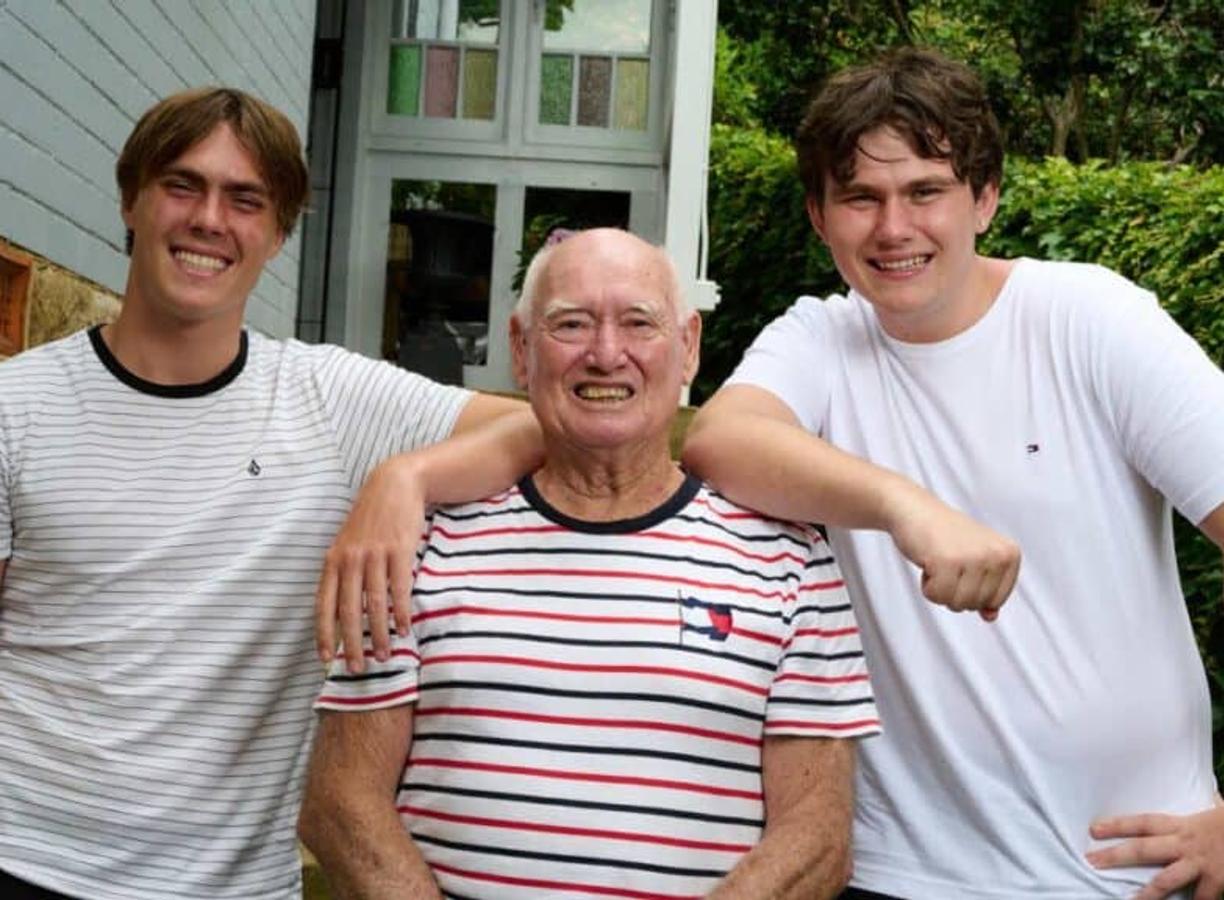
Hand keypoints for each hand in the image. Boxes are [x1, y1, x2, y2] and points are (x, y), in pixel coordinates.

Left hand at [315, 455, 426, 672]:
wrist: (394, 485)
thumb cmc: (370, 519)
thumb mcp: (347, 542)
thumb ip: (342, 571)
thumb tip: (339, 607)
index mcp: (333, 560)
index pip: (323, 605)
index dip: (323, 634)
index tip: (325, 659)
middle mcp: (350, 560)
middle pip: (348, 611)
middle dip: (351, 644)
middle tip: (356, 669)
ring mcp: (374, 555)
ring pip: (374, 604)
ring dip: (379, 635)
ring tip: (385, 656)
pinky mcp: (398, 551)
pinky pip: (399, 589)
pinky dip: (401, 612)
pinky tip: (404, 628)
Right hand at [883, 484, 1019, 620]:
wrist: (916, 510)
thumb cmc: (945, 536)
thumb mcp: (976, 561)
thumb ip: (987, 590)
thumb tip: (991, 617)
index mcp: (1009, 554)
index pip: (996, 600)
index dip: (973, 591)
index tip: (964, 567)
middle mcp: (996, 555)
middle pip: (976, 604)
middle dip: (954, 591)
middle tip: (947, 562)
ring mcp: (973, 558)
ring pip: (957, 604)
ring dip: (940, 589)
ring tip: (938, 562)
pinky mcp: (947, 562)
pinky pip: (937, 596)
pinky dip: (927, 587)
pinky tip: (928, 563)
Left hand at [1087, 804, 1223, 899]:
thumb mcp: (1215, 810)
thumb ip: (1202, 810)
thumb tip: (1207, 797)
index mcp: (1182, 825)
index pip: (1143, 822)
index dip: (1118, 824)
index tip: (1094, 829)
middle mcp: (1185, 843)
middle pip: (1144, 848)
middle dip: (1116, 855)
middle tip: (1092, 861)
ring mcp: (1200, 863)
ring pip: (1167, 879)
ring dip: (1147, 892)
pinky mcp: (1217, 880)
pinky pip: (1201, 898)